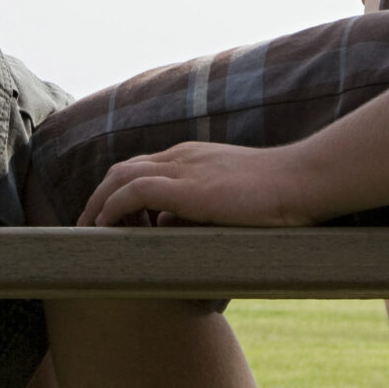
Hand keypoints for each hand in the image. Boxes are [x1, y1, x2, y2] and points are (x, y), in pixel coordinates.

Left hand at [81, 141, 320, 227]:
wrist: (302, 180)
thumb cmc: (275, 195)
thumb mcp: (227, 201)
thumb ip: (195, 210)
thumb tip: (162, 227)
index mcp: (192, 157)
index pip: (141, 169)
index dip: (117, 194)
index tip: (106, 220)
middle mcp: (182, 156)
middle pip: (123, 169)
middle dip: (98, 197)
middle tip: (86, 228)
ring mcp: (185, 168)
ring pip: (122, 176)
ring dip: (98, 203)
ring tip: (87, 231)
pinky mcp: (189, 187)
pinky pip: (136, 191)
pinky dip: (114, 207)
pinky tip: (107, 227)